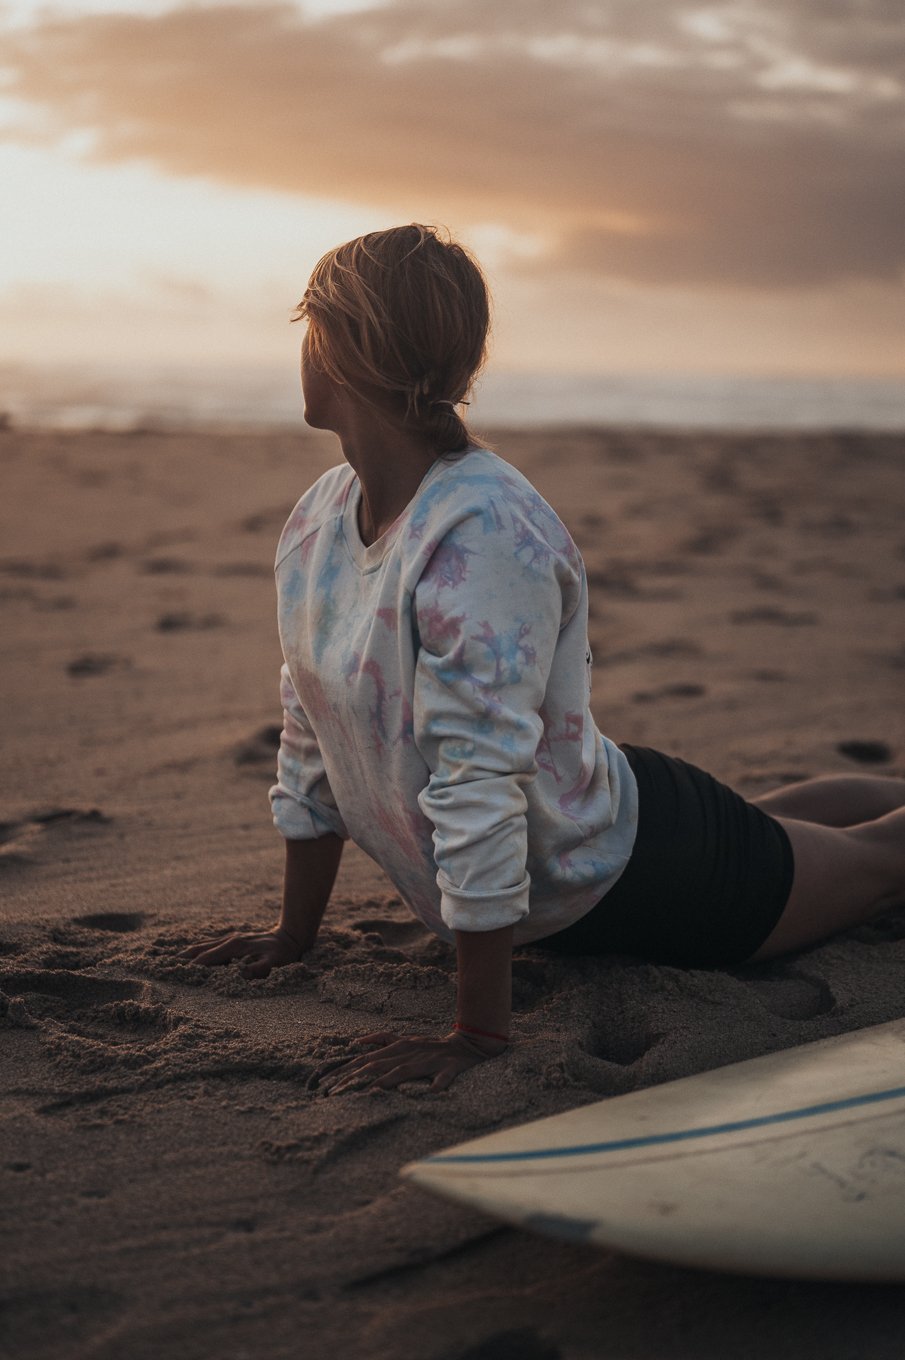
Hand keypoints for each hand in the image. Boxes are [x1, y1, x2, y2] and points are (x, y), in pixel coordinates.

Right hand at [177, 926, 303, 978]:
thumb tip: (241, 974)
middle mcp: (230, 940)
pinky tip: (195, 953)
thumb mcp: (275, 963)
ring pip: (205, 944)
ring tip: (175, 959)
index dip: (194, 966)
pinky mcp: (235, 939)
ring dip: (190, 952)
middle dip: (186, 958)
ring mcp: (232, 938)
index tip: (178, 974)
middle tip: (167, 966)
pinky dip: (200, 948)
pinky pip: (212, 943)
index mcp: (235, 947)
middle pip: (202, 949)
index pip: (209, 958)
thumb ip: (259, 969)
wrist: (291, 935)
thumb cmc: (283, 953)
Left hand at [317, 1029, 507, 1094]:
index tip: (323, 1085)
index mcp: (397, 1047)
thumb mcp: (403, 1040)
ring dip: (384, 1083)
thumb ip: (380, 1040)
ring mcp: (427, 1060)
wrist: (467, 1043)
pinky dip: (437, 1085)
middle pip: (376, 1066)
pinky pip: (442, 1079)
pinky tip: (432, 1093)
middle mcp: (408, 1052)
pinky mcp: (448, 1068)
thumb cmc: (431, 1045)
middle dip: (352, 1080)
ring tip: (366, 1095)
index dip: (344, 1071)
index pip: (364, 1060)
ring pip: (402, 1072)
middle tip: (332, 1095)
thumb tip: (355, 1043)